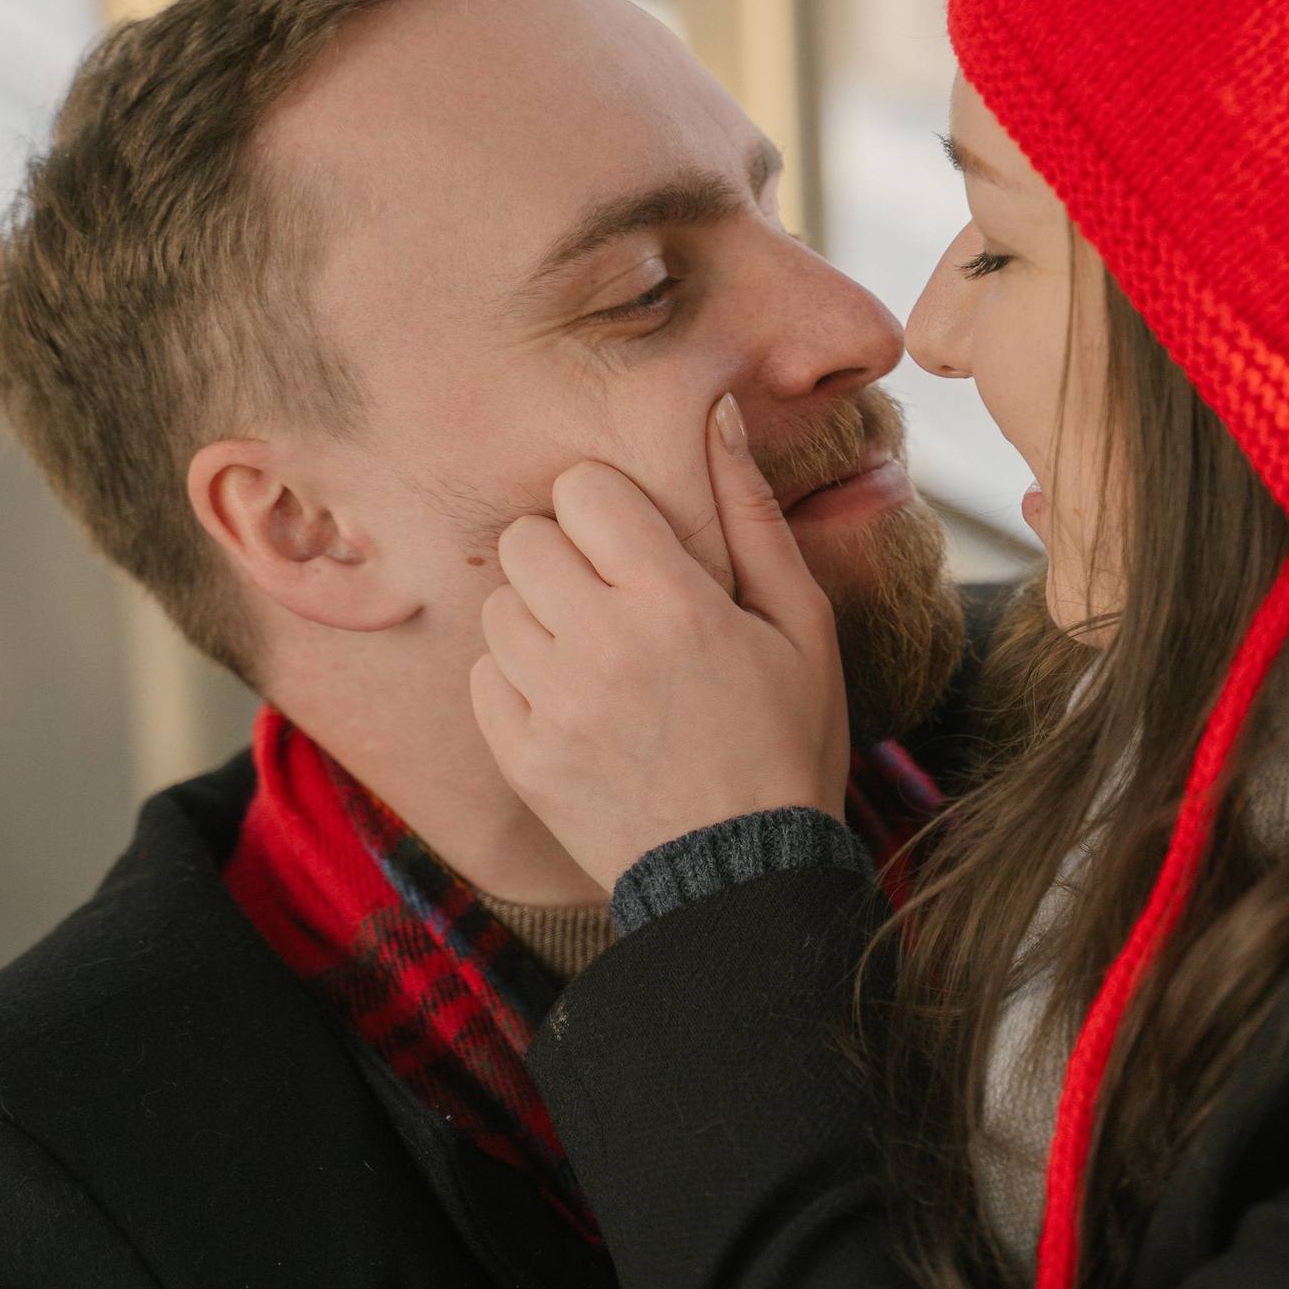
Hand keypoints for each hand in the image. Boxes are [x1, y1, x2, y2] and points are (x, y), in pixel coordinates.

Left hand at [471, 395, 849, 890]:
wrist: (743, 877)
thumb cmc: (788, 741)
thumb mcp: (803, 626)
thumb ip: (752, 514)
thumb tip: (719, 411)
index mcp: (677, 602)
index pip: (582, 490)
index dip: (608, 507)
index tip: (636, 542)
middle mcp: (604, 645)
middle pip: (526, 539)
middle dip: (566, 557)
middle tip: (613, 600)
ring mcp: (554, 704)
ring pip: (499, 606)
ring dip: (540, 619)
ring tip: (595, 657)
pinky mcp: (521, 756)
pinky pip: (486, 676)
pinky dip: (520, 681)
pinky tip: (574, 705)